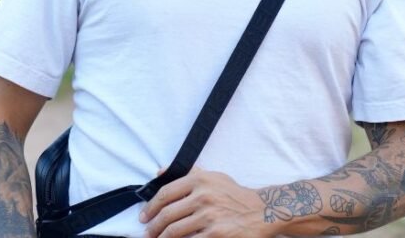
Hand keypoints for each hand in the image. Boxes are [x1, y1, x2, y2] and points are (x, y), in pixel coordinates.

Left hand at [139, 167, 271, 237]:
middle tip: (147, 234)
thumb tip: (160, 172)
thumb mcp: (213, 176)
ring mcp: (209, 217)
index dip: (150, 207)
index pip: (166, 193)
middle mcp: (203, 196)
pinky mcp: (216, 235)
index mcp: (200, 179)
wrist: (261, 211)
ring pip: (174, 232)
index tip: (143, 217)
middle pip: (167, 215)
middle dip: (153, 227)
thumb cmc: (234, 195)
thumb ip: (189, 172)